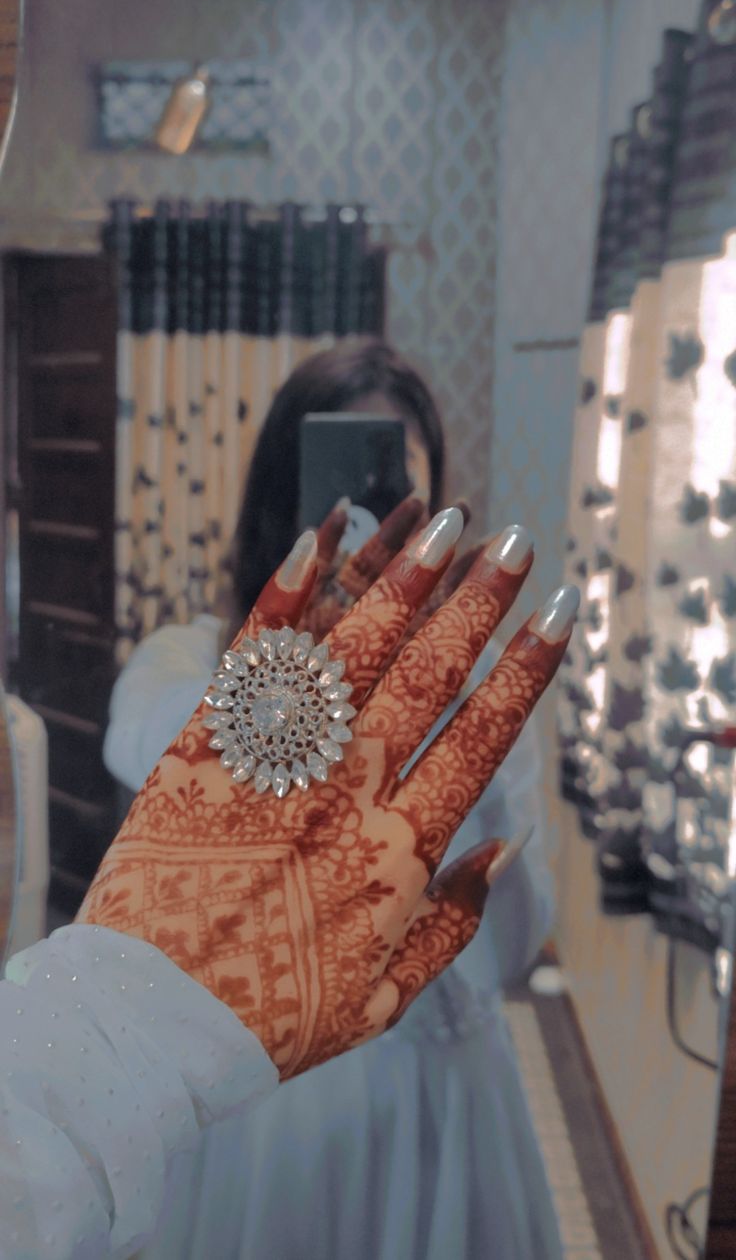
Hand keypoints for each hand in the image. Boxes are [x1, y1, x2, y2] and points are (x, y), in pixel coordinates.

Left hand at [78, 514, 576, 1077]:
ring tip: (446, 525)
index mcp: (398, 851)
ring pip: (352, 654)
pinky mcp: (205, 749)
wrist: (152, 1023)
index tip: (558, 614)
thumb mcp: (385, 995)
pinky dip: (286, 598)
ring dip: (403, 582)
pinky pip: (252, 660)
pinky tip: (319, 540)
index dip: (525, 669)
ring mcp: (274, 764)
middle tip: (514, 541)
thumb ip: (451, 921)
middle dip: (478, 603)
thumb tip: (502, 847)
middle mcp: (345, 792)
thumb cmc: (273, 1017)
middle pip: (427, 677)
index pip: (480, 737)